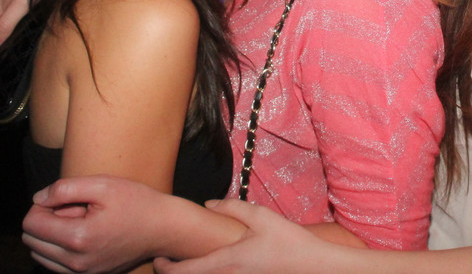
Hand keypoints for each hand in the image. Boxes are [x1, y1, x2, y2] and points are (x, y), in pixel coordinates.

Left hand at [23, 175, 165, 272]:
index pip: (30, 224)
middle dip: (47, 221)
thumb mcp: (103, 184)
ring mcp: (82, 273)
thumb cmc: (137, 203)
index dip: (42, 205)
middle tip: (76, 209)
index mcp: (78, 237)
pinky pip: (56, 265)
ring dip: (53, 236)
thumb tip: (38, 198)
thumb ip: (65, 188)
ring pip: (41, 255)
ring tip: (82, 222)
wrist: (165, 228)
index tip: (66, 198)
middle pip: (32, 240)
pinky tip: (85, 235)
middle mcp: (76, 262)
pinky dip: (62, 248)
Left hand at [153, 200, 323, 273]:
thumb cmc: (289, 241)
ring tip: (191, 261)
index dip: (164, 268)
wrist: (314, 267)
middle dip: (177, 272)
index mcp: (225, 262)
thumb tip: (208, 204)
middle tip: (170, 259)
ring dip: (196, 273)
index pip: (183, 273)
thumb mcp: (261, 217)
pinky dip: (212, 273)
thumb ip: (232, 208)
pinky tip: (217, 263)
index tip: (158, 258)